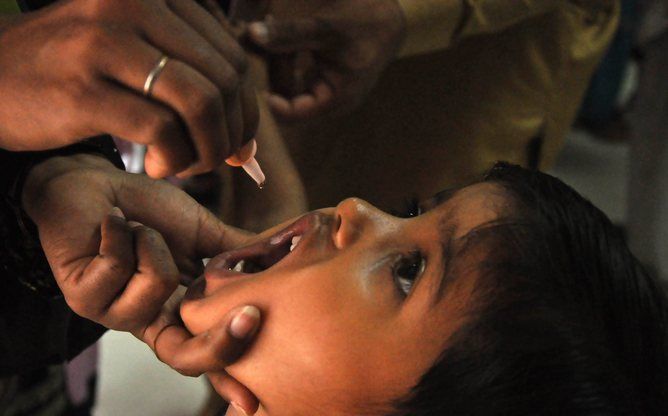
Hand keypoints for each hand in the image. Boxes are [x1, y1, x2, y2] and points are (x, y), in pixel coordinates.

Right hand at [0, 0, 258, 177]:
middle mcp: (133, 6)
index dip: (246, 110)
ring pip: (201, 102)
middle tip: (217, 161)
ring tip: (188, 166)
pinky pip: (161, 130)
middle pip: (224, 81)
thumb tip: (247, 140)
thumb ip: (192, 79)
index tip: (239, 143)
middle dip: (232, 134)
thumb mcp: (138, 54)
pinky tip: (159, 168)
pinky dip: (174, 159)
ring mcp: (104, 44)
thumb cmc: (76, 72)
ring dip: (208, 149)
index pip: (233, 58)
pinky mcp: (82, 89)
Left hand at [21, 153, 258, 410]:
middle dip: (221, 342)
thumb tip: (283, 254)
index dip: (231, 376)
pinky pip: (121, 265)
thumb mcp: (202, 231)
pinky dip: (122, 232)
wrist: (91, 184)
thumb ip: (237, 251)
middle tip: (250, 316)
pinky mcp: (83, 295)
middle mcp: (149, 320)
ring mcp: (115, 312)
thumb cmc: (145, 209)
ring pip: (159, 286)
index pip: (207, 352)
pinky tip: (112, 225)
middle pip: (185, 357)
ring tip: (137, 228)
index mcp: (178, 310)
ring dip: (153, 241)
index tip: (254, 402)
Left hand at [247, 0, 405, 118]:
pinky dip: (286, 59)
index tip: (257, 69)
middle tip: (266, 39)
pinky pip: (295, 77)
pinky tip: (282, 38)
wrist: (390, 16)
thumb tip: (251, 34)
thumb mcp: (325, 27)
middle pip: (287, 101)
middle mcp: (331, 102)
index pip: (291, 115)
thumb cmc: (363, 20)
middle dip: (274, 72)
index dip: (270, 98)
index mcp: (337, 99)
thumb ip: (288, 33)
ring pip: (288, 87)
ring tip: (277, 31)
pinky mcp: (323, 80)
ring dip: (278, 63)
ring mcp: (327, 93)